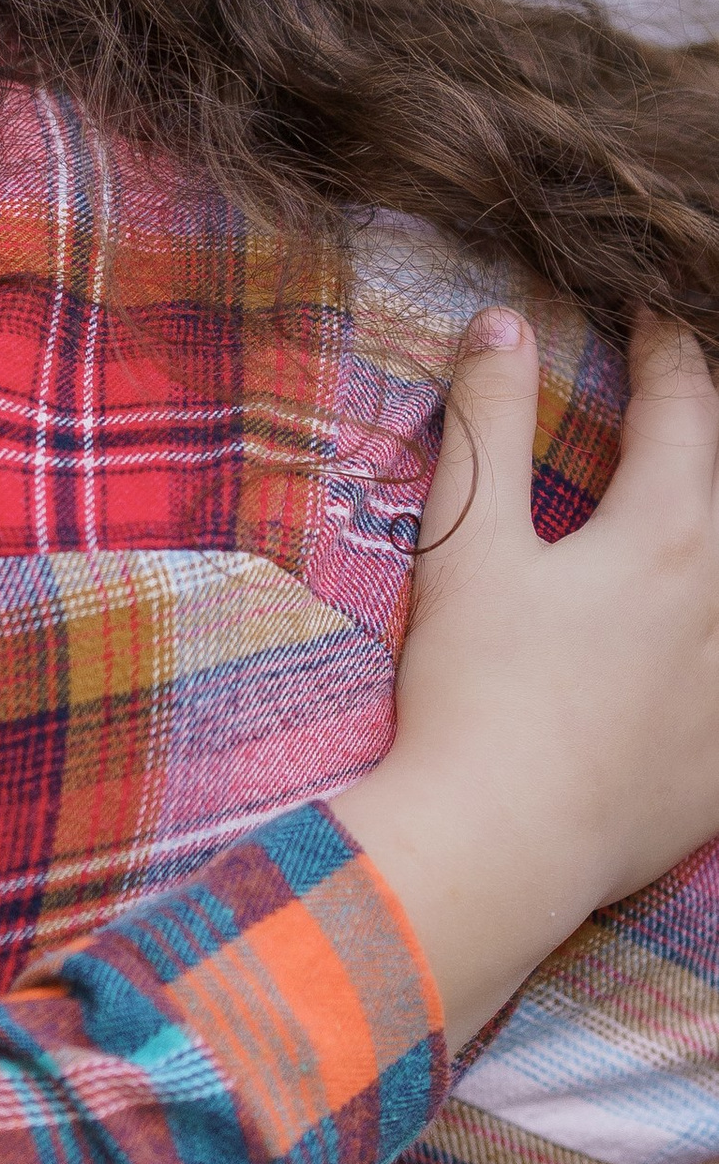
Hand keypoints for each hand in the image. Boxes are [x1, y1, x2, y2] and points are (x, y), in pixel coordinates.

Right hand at [340, 312, 718, 1038]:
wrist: (503, 845)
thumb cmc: (478, 691)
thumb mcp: (468, 546)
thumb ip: (489, 427)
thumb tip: (502, 324)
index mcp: (668, 535)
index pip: (683, 410)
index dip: (665, 354)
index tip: (652, 319)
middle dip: (710, 436)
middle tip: (690, 404)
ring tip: (697, 517)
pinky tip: (701, 640)